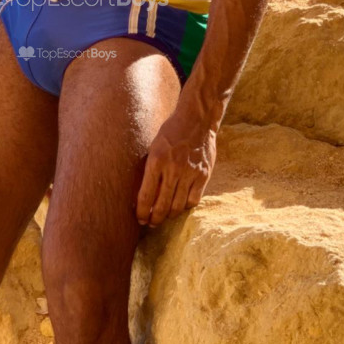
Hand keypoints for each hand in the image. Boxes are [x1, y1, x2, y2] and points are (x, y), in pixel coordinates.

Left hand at [135, 107, 217, 226]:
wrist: (196, 120)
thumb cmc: (170, 133)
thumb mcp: (154, 147)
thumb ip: (150, 170)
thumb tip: (144, 195)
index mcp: (155, 161)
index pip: (145, 196)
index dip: (142, 212)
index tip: (140, 219)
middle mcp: (172, 169)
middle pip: (162, 206)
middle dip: (154, 219)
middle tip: (151, 223)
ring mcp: (189, 173)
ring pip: (178, 206)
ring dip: (169, 215)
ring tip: (165, 217)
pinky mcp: (203, 175)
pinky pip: (194, 200)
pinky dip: (186, 206)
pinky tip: (180, 205)